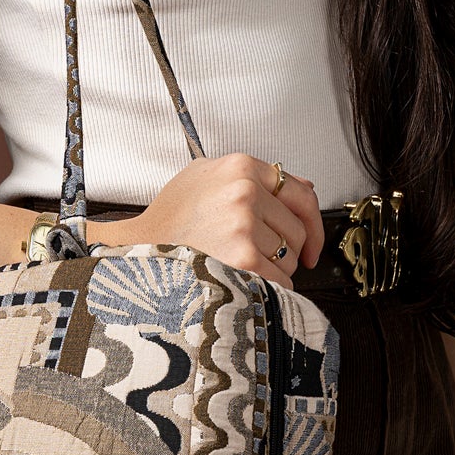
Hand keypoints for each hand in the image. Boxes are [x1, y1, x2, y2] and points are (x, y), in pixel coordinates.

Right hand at [123, 151, 324, 288]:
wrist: (141, 248)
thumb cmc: (170, 218)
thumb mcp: (205, 177)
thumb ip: (253, 177)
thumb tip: (302, 186)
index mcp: (240, 167)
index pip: (301, 193)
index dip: (313, 223)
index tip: (312, 241)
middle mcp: (245, 192)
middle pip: (297, 231)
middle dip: (287, 250)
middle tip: (260, 255)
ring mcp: (244, 225)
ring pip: (289, 258)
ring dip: (274, 269)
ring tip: (239, 264)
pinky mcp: (242, 257)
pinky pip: (280, 279)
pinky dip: (269, 287)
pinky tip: (243, 280)